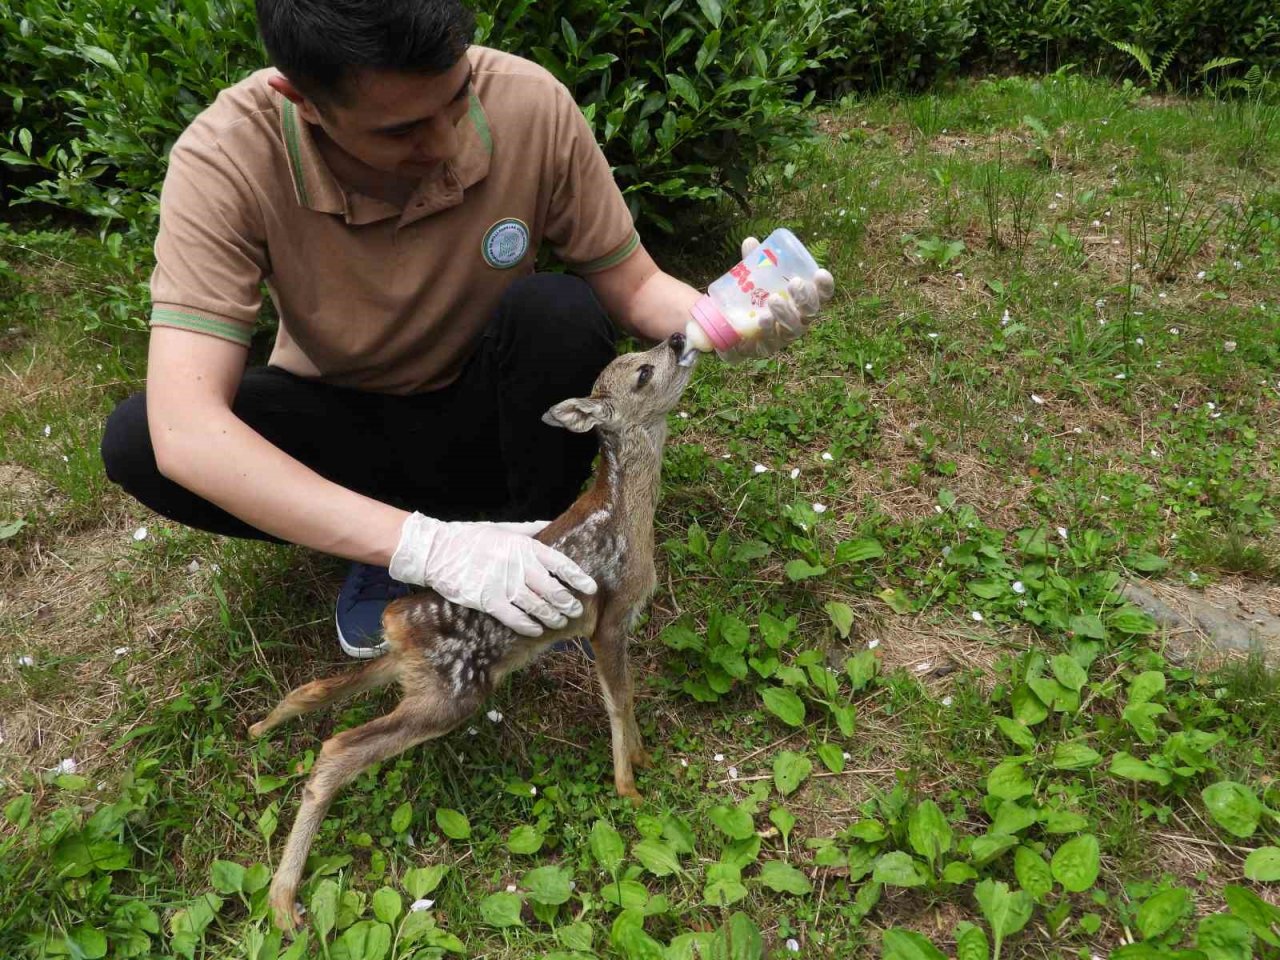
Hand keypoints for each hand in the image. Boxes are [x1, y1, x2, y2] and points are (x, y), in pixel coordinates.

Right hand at [389, 513, 596, 635]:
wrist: (437, 551)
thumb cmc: (471, 538)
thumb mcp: (503, 528)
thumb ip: (530, 530)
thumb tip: (554, 524)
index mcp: (524, 546)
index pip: (560, 563)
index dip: (578, 578)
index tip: (591, 588)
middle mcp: (517, 565)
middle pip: (553, 589)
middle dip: (568, 603)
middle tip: (576, 611)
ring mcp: (503, 583)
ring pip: (537, 606)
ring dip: (552, 617)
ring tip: (560, 623)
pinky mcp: (487, 600)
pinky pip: (514, 618)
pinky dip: (528, 625)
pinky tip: (537, 629)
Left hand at [721, 236, 835, 361]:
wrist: (727, 327)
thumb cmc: (751, 299)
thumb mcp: (753, 279)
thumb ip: (754, 263)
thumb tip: (751, 241)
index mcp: (801, 303)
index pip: (821, 296)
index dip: (825, 286)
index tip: (820, 272)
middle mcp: (797, 321)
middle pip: (810, 314)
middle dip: (805, 299)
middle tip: (795, 283)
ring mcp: (782, 337)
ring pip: (792, 330)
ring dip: (785, 314)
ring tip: (774, 300)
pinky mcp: (764, 349)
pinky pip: (768, 344)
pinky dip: (766, 331)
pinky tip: (762, 319)